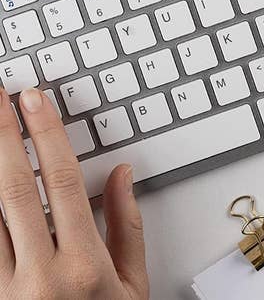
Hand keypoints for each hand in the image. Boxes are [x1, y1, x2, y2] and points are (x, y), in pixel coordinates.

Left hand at [0, 87, 147, 298]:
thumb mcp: (133, 286)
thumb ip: (128, 225)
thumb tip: (122, 173)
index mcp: (84, 266)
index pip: (62, 181)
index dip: (45, 134)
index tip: (32, 100)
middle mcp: (39, 278)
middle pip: (13, 190)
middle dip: (1, 136)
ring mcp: (6, 293)